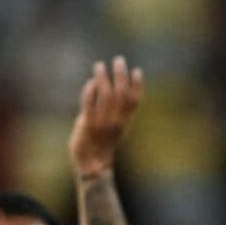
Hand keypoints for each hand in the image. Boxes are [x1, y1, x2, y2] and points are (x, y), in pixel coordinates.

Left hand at [69, 56, 143, 176]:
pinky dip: (90, 91)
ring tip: (100, 65)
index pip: (134, 101)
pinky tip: (90, 82)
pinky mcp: (88, 125)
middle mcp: (116, 121)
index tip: (137, 70)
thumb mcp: (111, 127)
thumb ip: (109, 110)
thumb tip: (101, 89)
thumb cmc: (100, 145)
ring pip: (106, 96)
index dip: (137, 85)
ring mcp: (102, 123)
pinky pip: (89, 104)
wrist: (92, 165)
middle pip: (122, 94)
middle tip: (119, 60)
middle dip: (121, 75)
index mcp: (124, 122)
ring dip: (103, 78)